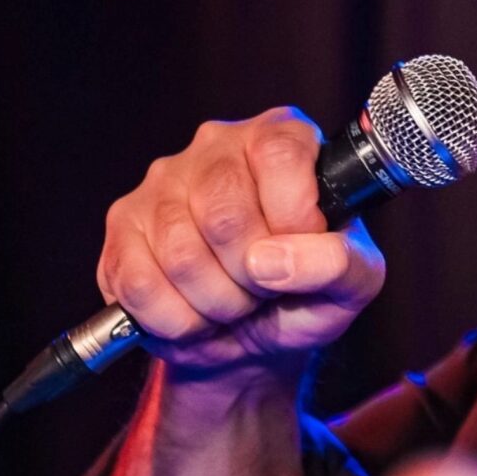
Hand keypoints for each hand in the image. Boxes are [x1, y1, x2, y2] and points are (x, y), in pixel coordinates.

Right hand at [97, 107, 385, 382]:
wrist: (252, 337)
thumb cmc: (306, 294)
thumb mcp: (353, 283)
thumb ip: (341, 263)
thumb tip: (272, 260)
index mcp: (282, 138)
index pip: (280, 153)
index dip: (292, 216)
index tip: (300, 252)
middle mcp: (218, 146)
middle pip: (224, 211)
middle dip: (252, 275)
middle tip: (266, 289)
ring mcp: (163, 182)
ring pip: (181, 253)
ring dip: (217, 302)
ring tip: (235, 302)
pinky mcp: (123, 224)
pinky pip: (140, 283)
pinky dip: (177, 320)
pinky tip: (196, 313)